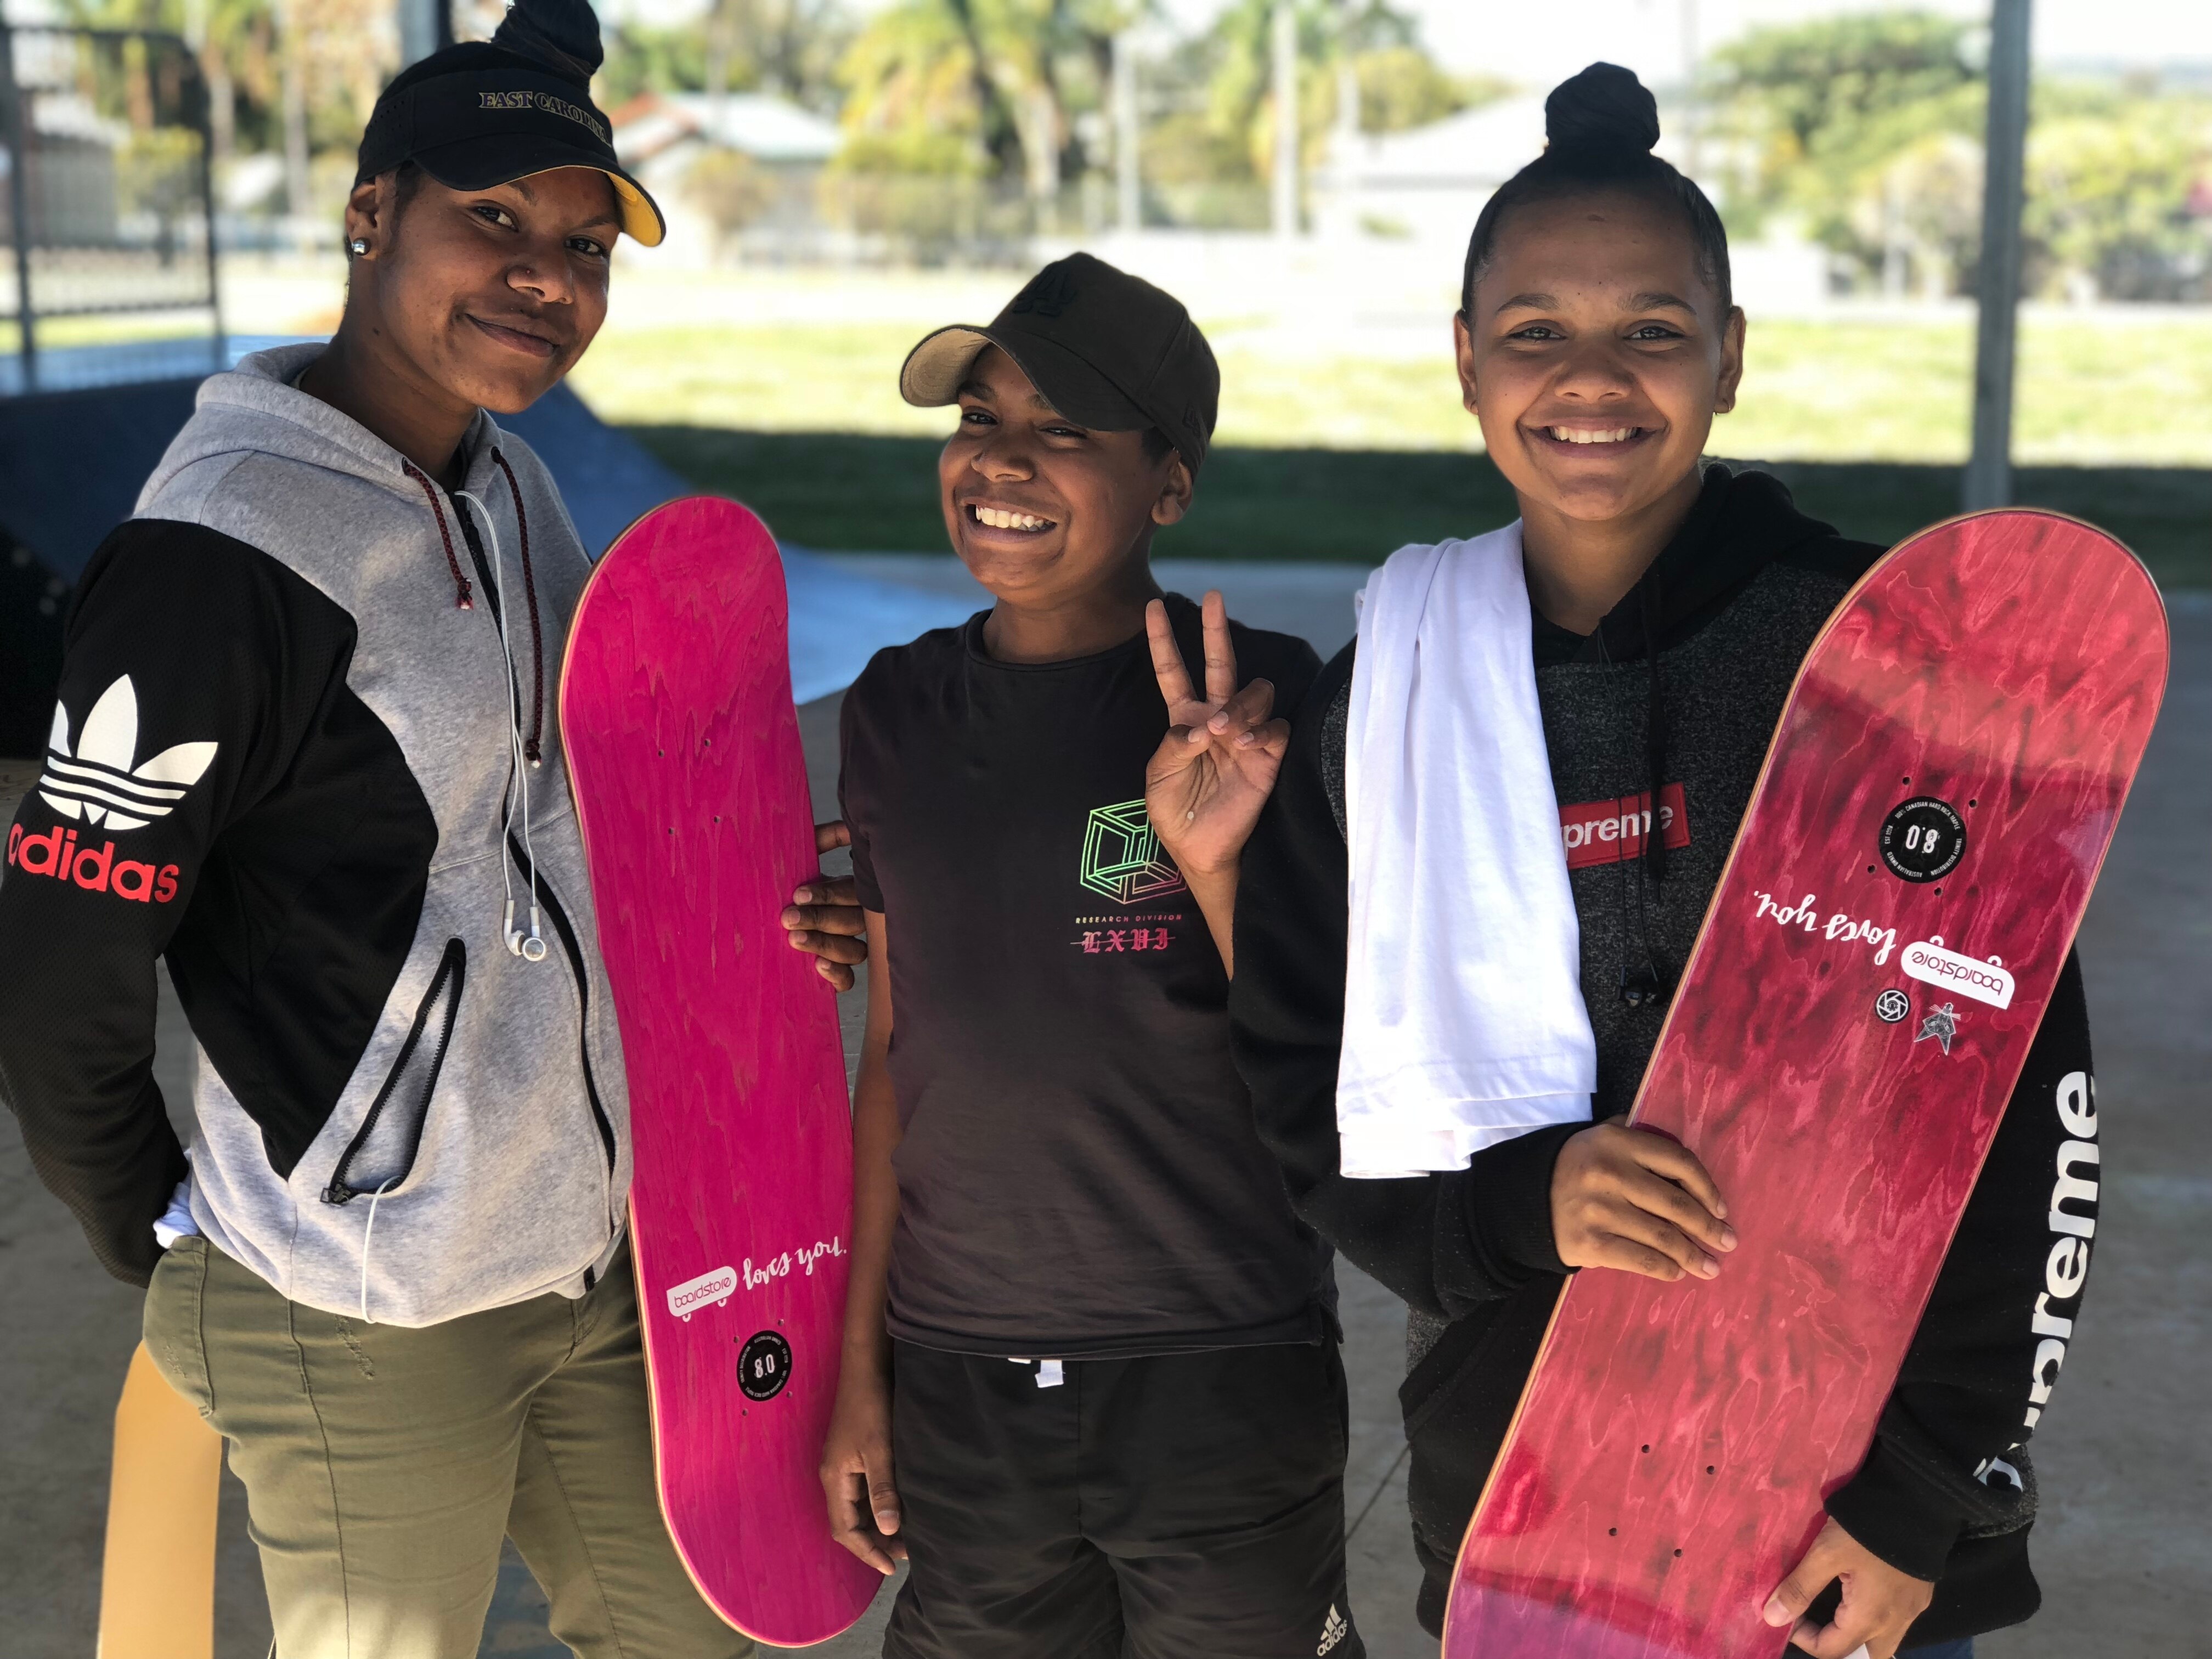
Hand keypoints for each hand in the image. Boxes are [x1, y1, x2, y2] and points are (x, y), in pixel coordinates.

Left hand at [781, 821, 867, 990]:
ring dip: (827, 944)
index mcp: (847, 891)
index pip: (852, 894)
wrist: (749, 914)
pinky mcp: (835, 972)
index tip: (798, 894)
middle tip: (788, 917)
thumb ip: (822, 839)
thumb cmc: (780, 881)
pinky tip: (818, 965)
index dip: (829, 895)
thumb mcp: (797, 855)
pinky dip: (837, 974)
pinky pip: (848, 979)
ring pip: (855, 951)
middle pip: (853, 922)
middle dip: (821, 919)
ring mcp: (846, 947)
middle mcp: (852, 919)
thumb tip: (848, 826)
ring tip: (796, 939)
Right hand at [819, 1368, 904, 1573]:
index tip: (891, 1567)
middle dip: (875, 1542)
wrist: (866, 1367)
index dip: (866, 1552)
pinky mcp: (855, 1454)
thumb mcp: (880, 1450)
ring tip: (908, 1536)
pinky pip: (864, 1490)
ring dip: (879, 1524)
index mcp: (835, 1478)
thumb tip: (888, 1530)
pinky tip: (901, 1507)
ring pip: (859, 1507)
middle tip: (906, 1554)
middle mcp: (835, 1475)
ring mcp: (844, 1464)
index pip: (845, 1530)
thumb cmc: (871, 1405)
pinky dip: (881, 1504)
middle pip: (850, 1521)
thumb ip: (883, 1490)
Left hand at [1142, 591, 1290, 878]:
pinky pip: (1276, 728)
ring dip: (1239, 705)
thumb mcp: (1160, 776)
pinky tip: (1244, 743)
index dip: (1164, 641)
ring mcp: (1244, 734)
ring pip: (1255, 692)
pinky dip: (1261, 730)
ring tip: (1224, 732)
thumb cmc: (1174, 812)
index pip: (1174, 671)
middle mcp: (1216, 718)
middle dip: (1215, 630)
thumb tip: (1205, 726)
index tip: (1152, 607)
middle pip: (1222, 664)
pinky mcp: (1268, 756)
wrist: (1198, 848)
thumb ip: (1176, 744)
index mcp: (1184, 719)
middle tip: (1213, 598)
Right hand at [1550, 1117, 1735, 1280]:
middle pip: (1676, 1204)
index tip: (1721, 1208)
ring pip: (1663, 1236)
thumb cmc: (1575, 1169)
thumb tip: (1686, 1164)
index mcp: (1617, 1142)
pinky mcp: (1591, 1243)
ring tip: (1711, 1267)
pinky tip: (1678, 1272)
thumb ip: (1638, 1140)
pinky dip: (1666, 1269)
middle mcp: (1609, 1172)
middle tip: (1728, 1241)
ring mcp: (1599, 1210)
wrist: (1525, 1201)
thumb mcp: (1600, 1139)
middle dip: (1709, 1227)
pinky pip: (1641, 1259)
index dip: (1707, 1188)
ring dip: (1695, 1255)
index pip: (1678, 1162)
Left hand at [1763, 1517, 1934, 1657]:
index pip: (1831, 1650)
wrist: (1917, 1502)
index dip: (1803, 1638)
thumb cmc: (1866, 1530)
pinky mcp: (1920, 1594)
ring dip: (1858, 1634)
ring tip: (1835, 1610)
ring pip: (1883, 1641)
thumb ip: (1800, 1587)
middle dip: (1836, 1645)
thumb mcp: (1825, 1553)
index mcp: (1869, 1618)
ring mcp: (1912, 1609)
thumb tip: (1773, 1618)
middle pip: (1864, 1654)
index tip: (1788, 1613)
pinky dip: (1875, 1618)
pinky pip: (1896, 1621)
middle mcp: (1895, 1623)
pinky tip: (1862, 1594)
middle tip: (1814, 1620)